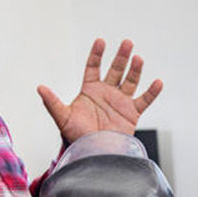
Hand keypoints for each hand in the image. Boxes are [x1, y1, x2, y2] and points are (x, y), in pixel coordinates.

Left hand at [38, 38, 163, 142]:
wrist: (92, 154)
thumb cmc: (76, 137)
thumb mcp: (63, 118)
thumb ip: (52, 102)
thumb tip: (39, 87)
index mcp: (90, 90)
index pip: (93, 67)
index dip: (97, 54)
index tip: (101, 41)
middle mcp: (106, 92)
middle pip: (116, 69)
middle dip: (121, 56)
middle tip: (127, 42)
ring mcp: (120, 102)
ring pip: (130, 81)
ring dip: (135, 69)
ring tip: (138, 58)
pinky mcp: (132, 113)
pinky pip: (144, 100)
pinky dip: (152, 92)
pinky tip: (157, 82)